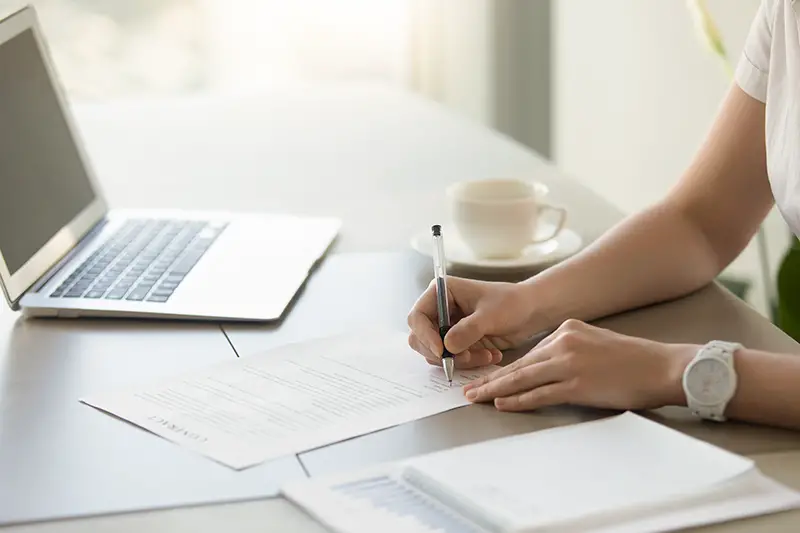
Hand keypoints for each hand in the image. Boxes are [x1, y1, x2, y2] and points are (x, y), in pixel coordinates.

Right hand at [407, 277, 538, 368]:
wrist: (531, 312)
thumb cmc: (512, 303)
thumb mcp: (491, 315)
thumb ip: (468, 330)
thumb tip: (447, 347)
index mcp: (442, 293)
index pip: (417, 316)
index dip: (425, 335)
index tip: (441, 351)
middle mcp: (440, 311)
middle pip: (421, 339)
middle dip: (442, 353)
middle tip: (465, 358)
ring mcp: (448, 328)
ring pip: (437, 353)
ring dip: (459, 360)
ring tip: (485, 355)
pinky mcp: (458, 343)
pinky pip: (452, 360)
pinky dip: (469, 362)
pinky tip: (490, 355)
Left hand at [463, 319, 694, 410]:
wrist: (661, 367)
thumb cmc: (632, 359)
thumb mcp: (593, 341)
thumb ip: (567, 348)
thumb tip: (544, 365)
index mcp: (567, 329)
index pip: (530, 353)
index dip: (506, 367)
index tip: (487, 376)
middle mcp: (564, 343)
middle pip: (520, 364)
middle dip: (492, 378)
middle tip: (469, 388)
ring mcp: (569, 364)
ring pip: (523, 378)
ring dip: (496, 389)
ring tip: (476, 397)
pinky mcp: (577, 385)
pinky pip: (539, 394)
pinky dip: (518, 400)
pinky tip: (502, 404)